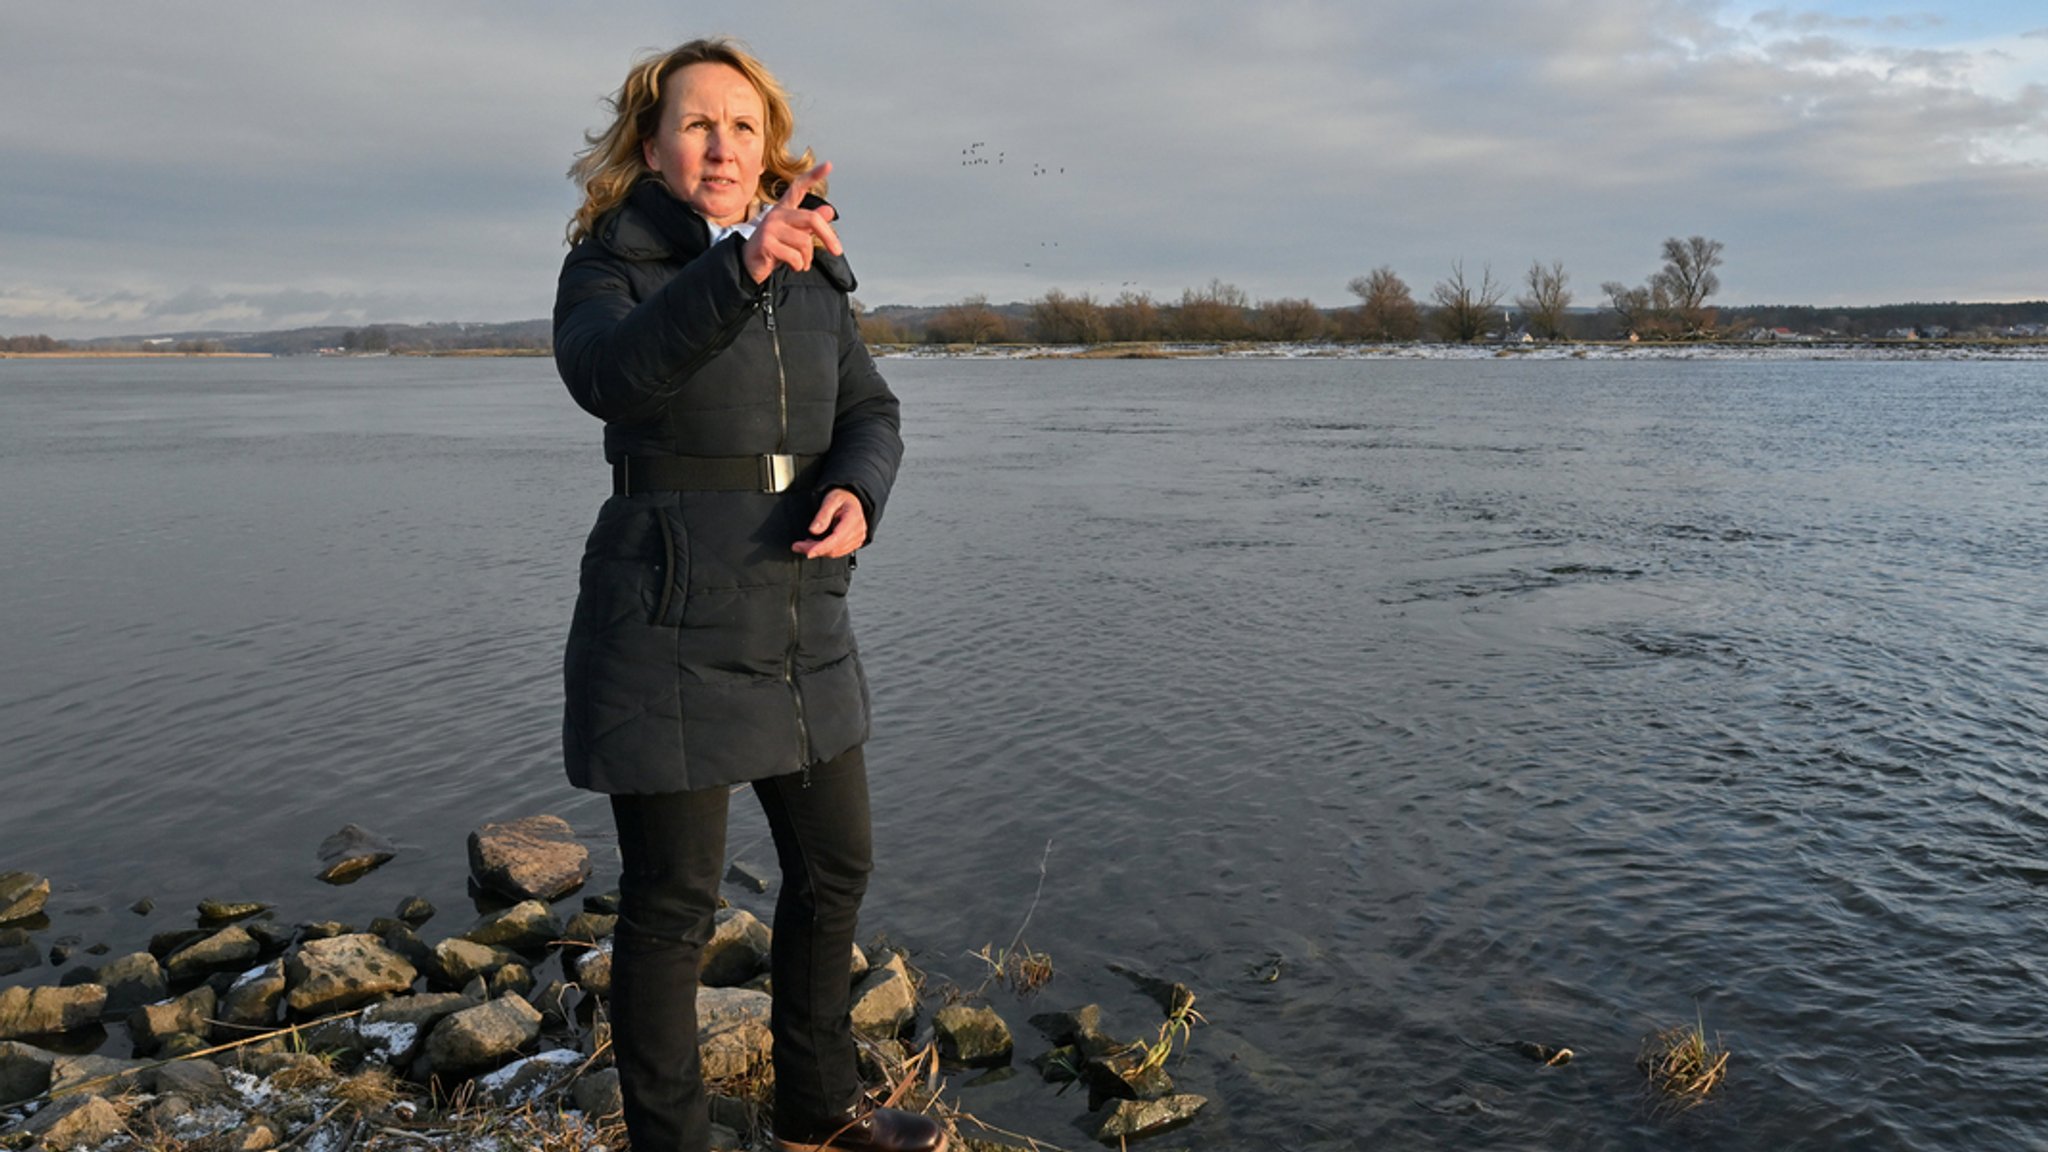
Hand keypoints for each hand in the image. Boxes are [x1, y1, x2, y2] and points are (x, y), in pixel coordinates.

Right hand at [742, 161, 841, 282]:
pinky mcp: (766, 243)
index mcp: (784, 209)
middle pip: (811, 219)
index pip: (798, 187)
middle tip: (837, 251)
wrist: (749, 265)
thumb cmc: (773, 249)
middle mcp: (776, 214)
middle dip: (828, 236)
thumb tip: (829, 211)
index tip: (828, 165)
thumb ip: (811, 224)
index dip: (813, 176)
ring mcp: (770, 227)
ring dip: (807, 258)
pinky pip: (795, 256)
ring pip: (804, 242)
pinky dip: (798, 265)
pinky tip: (791, 266)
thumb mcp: (795, 234)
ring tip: (800, 262)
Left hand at [792, 487, 866, 558]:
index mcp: (853, 519)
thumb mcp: (831, 500)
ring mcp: (857, 539)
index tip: (807, 551)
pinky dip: (825, 550)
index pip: (836, 539)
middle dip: (814, 550)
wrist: (852, 498)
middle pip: (834, 548)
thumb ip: (822, 515)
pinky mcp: (854, 543)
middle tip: (798, 546)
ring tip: (805, 544)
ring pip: (835, 553)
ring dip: (819, 551)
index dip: (821, 548)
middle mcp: (857, 531)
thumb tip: (814, 530)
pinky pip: (838, 552)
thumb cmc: (843, 497)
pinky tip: (816, 545)